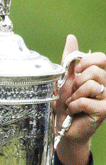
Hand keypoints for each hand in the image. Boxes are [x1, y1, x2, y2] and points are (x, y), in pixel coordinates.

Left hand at [55, 35, 105, 164]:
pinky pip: (85, 100)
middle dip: (76, 82)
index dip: (86, 61)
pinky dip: (74, 106)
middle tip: (73, 93)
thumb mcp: (65, 78)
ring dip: (74, 96)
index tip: (76, 70)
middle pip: (94, 71)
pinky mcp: (105, 110)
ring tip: (73, 103)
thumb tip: (71, 37)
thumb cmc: (65, 103)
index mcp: (100, 74)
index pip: (101, 58)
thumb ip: (69, 59)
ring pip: (90, 85)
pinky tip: (74, 111)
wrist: (63, 126)